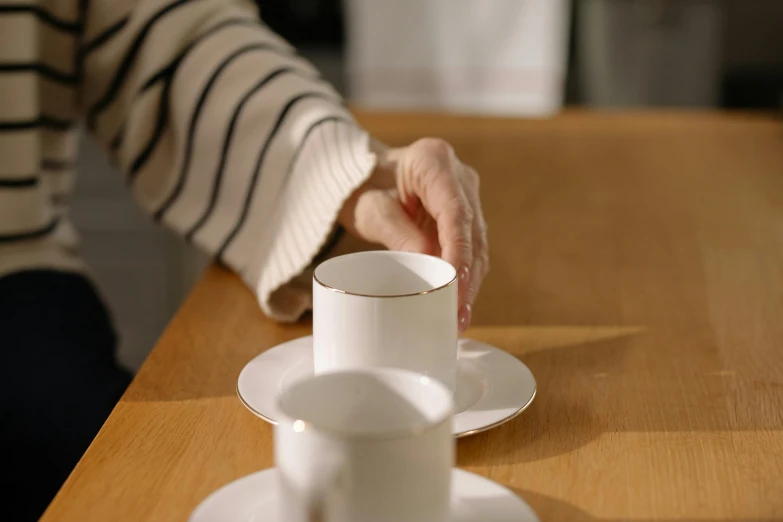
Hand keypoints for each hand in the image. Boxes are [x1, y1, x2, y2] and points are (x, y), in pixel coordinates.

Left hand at [338, 138, 488, 331]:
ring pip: (476, 243)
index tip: (456, 285)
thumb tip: (431, 266)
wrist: (361, 179)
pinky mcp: (463, 214)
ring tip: (459, 317)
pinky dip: (464, 275)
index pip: (455, 212)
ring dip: (469, 281)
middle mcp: (458, 175)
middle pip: (471, 230)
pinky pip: (469, 247)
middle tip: (459, 313)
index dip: (459, 252)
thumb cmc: (362, 188)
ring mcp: (465, 194)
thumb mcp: (372, 211)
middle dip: (467, 275)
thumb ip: (399, 235)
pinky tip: (458, 303)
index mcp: (433, 160)